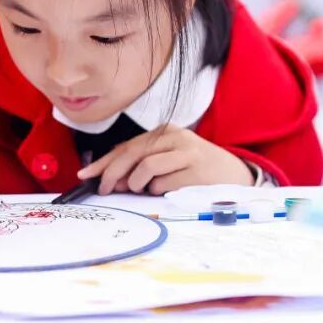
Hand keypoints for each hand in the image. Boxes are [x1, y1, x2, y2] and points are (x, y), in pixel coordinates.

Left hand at [77, 124, 254, 195]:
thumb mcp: (169, 159)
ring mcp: (187, 152)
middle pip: (132, 154)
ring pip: (146, 167)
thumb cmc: (196, 169)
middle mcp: (175, 137)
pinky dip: (156, 190)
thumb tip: (111, 180)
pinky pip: (164, 182)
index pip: (127, 146)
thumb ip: (141, 166)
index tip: (85, 175)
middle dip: (112, 173)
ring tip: (141, 190)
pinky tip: (163, 190)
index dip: (103, 161)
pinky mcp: (196, 170)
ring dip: (136, 183)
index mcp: (165, 132)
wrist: (236, 176)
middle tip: (104, 189)